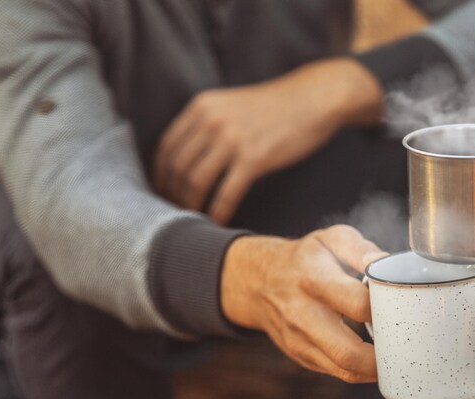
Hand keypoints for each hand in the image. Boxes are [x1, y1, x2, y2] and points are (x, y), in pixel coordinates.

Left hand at [154, 58, 382, 223]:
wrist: (314, 99)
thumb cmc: (276, 106)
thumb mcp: (232, 104)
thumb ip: (208, 122)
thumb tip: (190, 156)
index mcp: (202, 107)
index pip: (167, 147)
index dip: (161, 175)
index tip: (164, 192)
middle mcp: (211, 121)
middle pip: (178, 167)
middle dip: (173, 195)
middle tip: (176, 213)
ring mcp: (232, 140)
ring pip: (196, 182)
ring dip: (191, 206)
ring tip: (194, 220)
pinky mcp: (254, 158)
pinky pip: (226, 193)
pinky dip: (218, 212)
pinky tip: (218, 222)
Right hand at [220, 225, 386, 382]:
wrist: (259, 280)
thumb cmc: (305, 258)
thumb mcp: (330, 238)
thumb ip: (360, 249)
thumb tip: (385, 263)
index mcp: (313, 279)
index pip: (358, 304)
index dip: (385, 307)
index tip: (400, 305)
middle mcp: (302, 314)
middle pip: (349, 352)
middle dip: (384, 355)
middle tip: (405, 342)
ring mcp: (298, 340)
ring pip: (344, 369)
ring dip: (375, 368)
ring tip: (395, 353)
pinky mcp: (300, 355)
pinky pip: (337, 372)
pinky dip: (361, 369)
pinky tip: (376, 357)